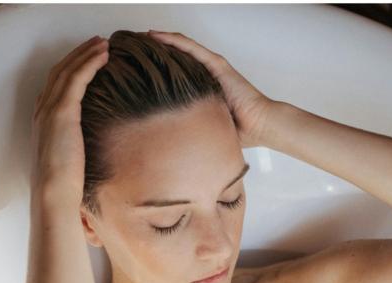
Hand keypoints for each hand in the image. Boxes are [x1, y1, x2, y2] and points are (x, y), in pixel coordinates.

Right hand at [30, 35, 108, 198]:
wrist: (53, 194)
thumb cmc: (62, 186)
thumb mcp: (69, 161)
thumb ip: (75, 147)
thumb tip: (90, 150)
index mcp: (43, 121)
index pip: (56, 86)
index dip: (71, 69)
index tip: (88, 59)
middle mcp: (43, 111)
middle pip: (59, 72)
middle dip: (78, 54)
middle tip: (98, 43)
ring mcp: (50, 110)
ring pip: (68, 71)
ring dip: (86, 53)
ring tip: (104, 43)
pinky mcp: (62, 113)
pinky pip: (77, 79)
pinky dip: (90, 63)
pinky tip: (104, 56)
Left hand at [148, 30, 276, 148]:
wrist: (259, 125)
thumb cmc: (236, 130)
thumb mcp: (202, 125)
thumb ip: (187, 124)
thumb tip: (163, 138)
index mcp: (202, 88)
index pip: (175, 72)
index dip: (157, 68)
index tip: (136, 68)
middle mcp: (206, 74)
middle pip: (176, 56)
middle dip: (155, 51)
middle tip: (131, 50)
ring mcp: (212, 67)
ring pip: (181, 46)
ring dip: (160, 39)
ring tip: (139, 37)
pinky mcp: (217, 64)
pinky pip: (191, 48)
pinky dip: (173, 40)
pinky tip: (156, 35)